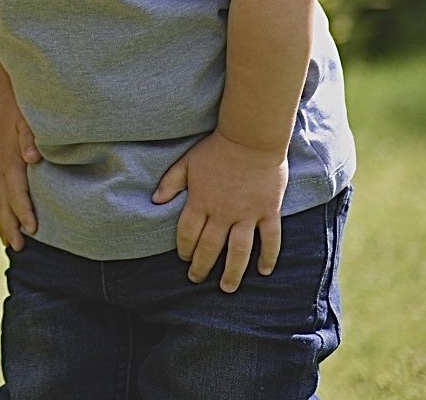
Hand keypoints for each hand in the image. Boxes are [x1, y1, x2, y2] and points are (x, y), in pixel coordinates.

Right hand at [0, 97, 41, 250]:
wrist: (4, 102)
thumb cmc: (21, 112)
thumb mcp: (28, 121)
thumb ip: (30, 138)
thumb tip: (33, 157)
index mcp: (10, 161)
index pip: (16, 191)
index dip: (24, 210)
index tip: (32, 228)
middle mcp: (1, 169)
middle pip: (3, 203)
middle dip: (11, 226)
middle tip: (20, 247)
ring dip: (3, 224)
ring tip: (11, 245)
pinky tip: (3, 227)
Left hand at [152, 131, 288, 292]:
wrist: (250, 138)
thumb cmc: (216, 148)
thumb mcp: (186, 162)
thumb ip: (170, 182)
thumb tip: (155, 201)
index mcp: (201, 201)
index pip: (189, 234)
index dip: (185, 249)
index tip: (184, 258)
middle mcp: (223, 213)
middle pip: (210, 247)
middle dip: (202, 266)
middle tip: (197, 279)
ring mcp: (248, 214)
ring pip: (239, 251)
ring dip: (232, 272)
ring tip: (227, 287)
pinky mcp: (269, 211)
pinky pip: (270, 239)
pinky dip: (269, 257)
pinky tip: (264, 271)